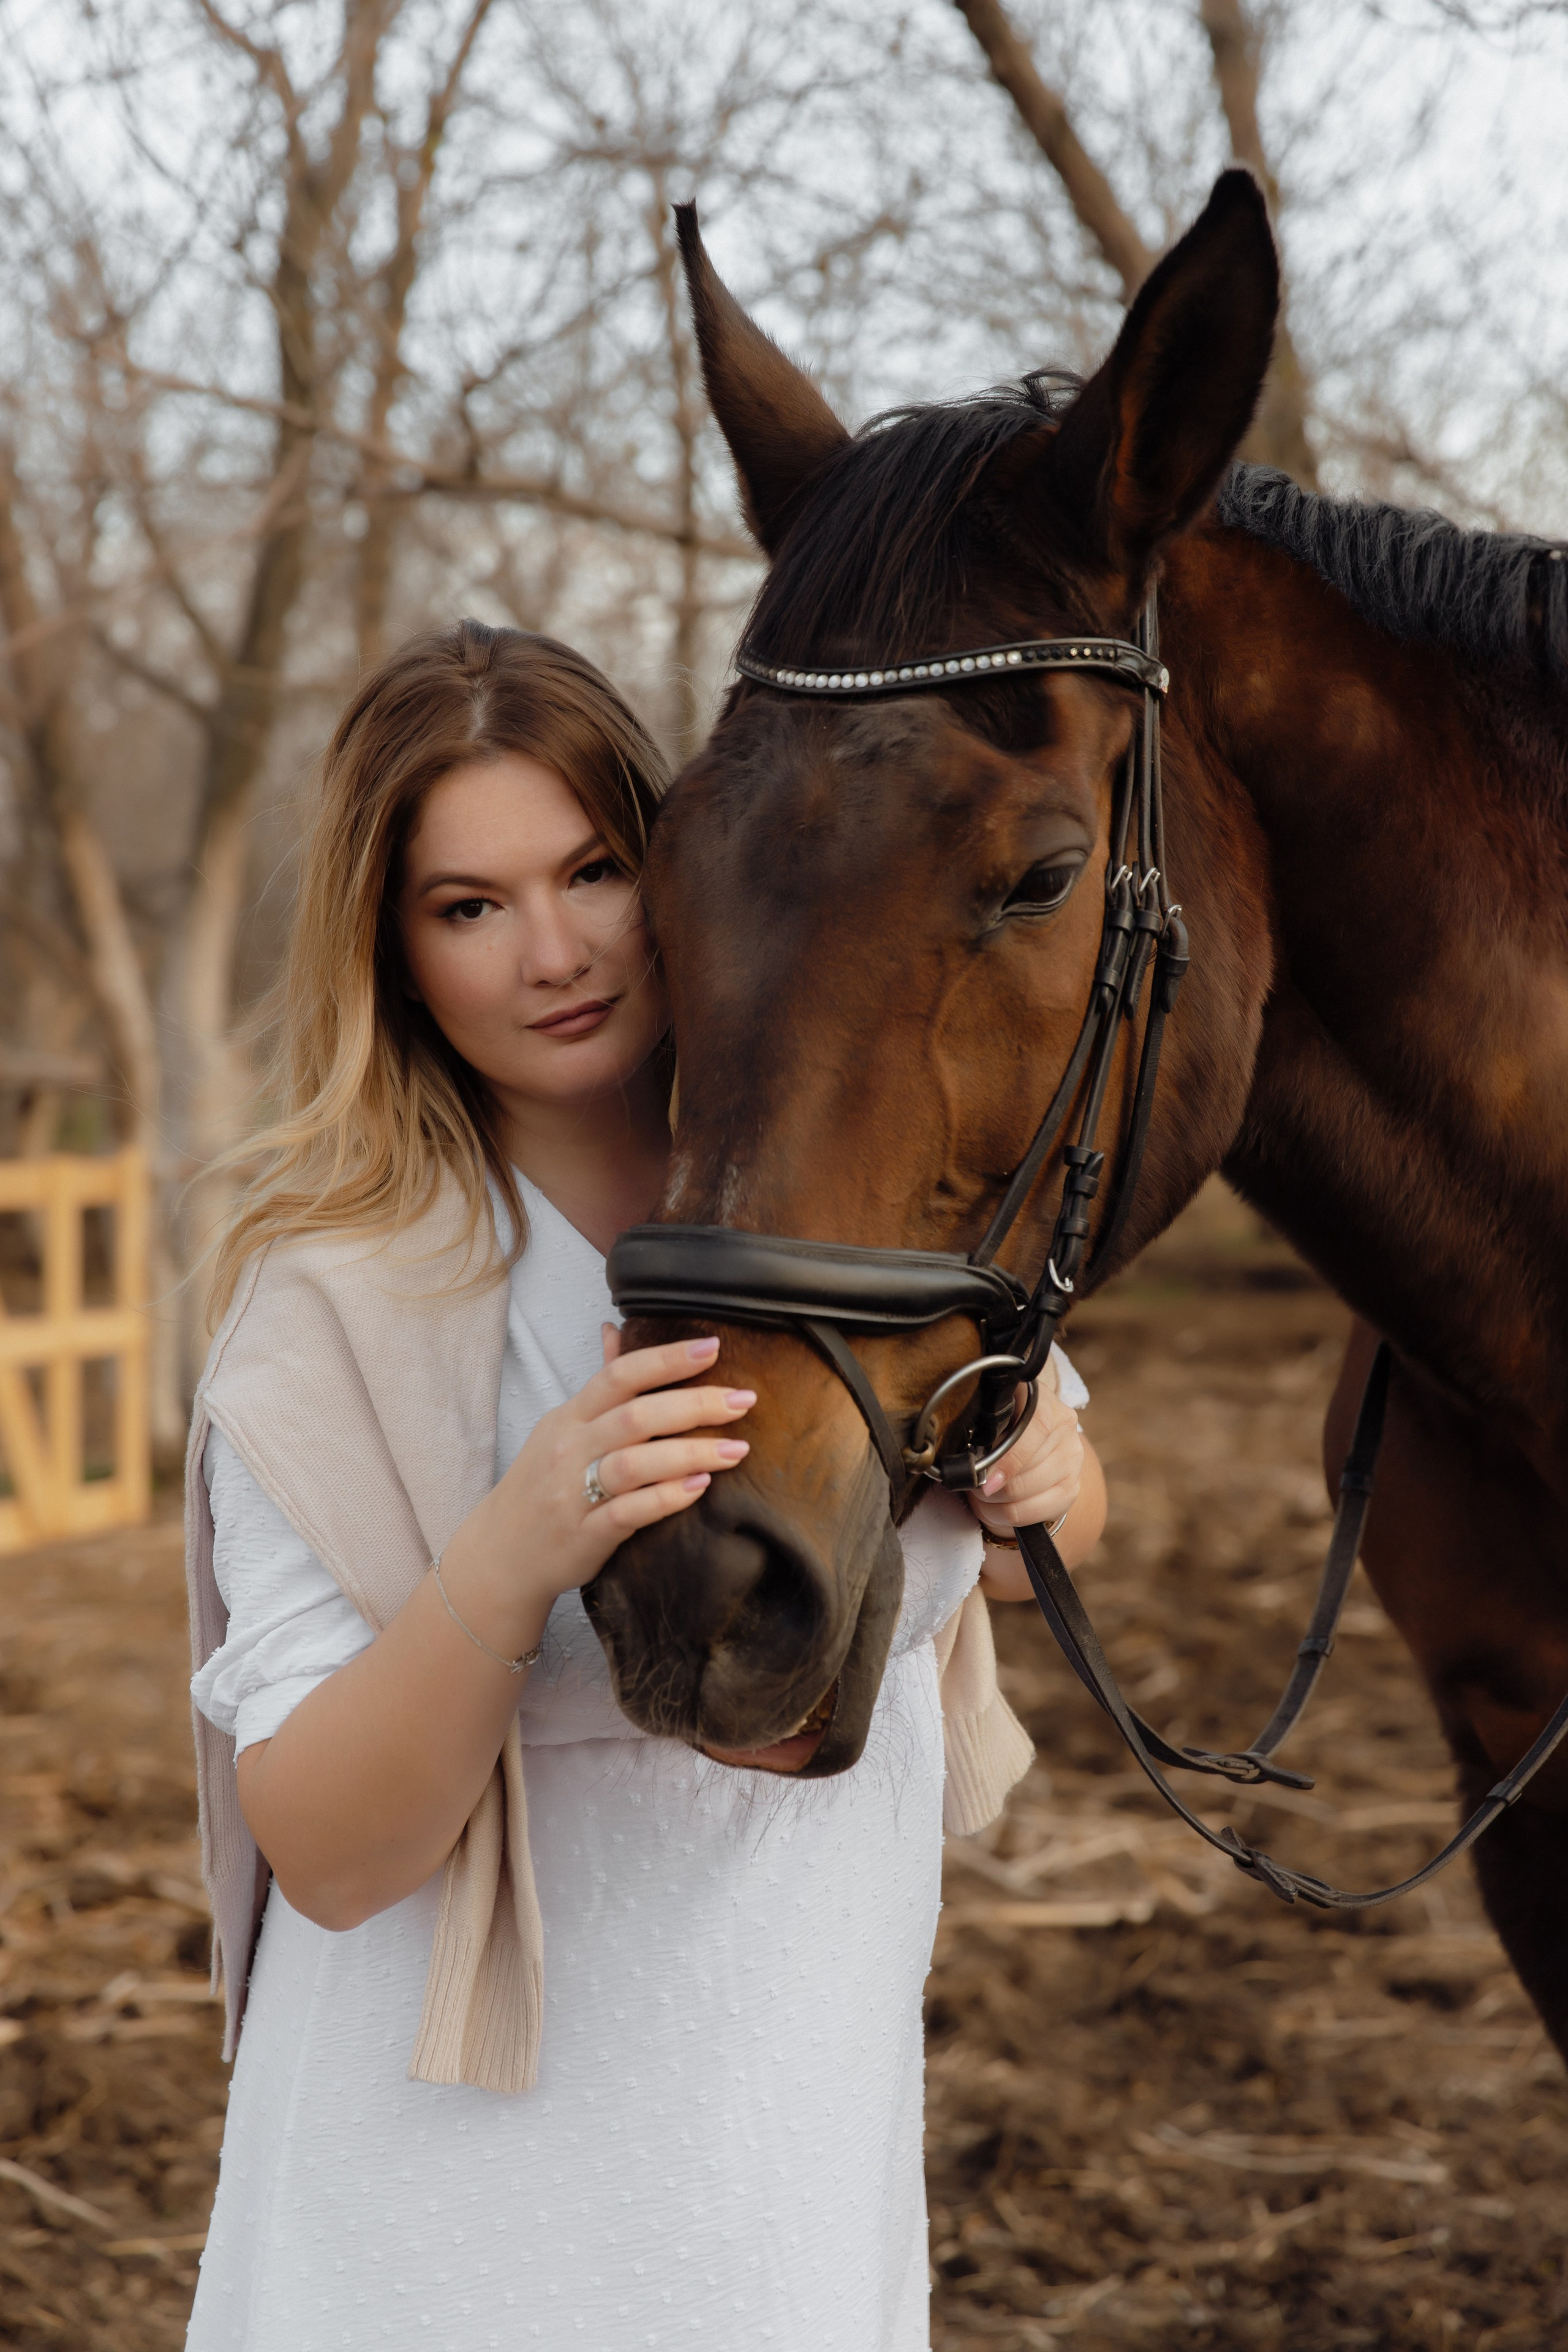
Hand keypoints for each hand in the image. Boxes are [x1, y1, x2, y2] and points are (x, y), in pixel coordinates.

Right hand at [440, 1331, 752, 1653]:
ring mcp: (574, 1493)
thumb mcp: (562, 1428)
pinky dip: (666, 1498)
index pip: (620, 1375)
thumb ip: (599, 1385)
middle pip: (635, 1416)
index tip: (713, 1348)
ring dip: (691, 1453)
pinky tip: (700, 1487)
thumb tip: (614, 1329)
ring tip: (736, 1449)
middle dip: (695, 1404)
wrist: (502, 1553)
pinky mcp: (584, 1534)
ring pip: (634, 1463)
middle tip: (743, 1400)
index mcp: (570, 1418)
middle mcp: (571, 1449)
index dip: (667, 1359)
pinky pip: (627, 1512)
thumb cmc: (543, 1485)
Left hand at [967, 1385, 1082, 1542]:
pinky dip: (1006, 1515)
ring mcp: (1073, 1459)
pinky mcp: (1071, 1488)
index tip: (984, 1479)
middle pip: (1028, 1467)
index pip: (1036, 1429)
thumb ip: (984, 1434)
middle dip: (991, 1483)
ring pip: (1026, 1492)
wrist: (1026, 1443)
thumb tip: (974, 1467)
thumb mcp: (991, 1420)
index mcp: (1045, 1403)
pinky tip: (995, 1509)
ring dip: (994, 1501)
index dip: (1009, 1458)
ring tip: (980, 1494)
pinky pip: (1034, 1513)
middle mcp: (1066, 1428)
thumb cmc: (1001, 1429)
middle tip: (973, 1485)